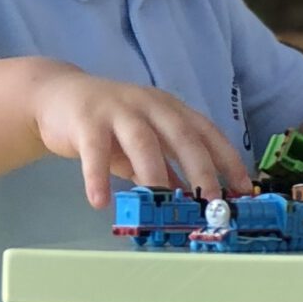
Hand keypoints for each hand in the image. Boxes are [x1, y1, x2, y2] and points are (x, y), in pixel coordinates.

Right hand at [29, 64, 252, 209]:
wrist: (58, 96)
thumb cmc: (111, 126)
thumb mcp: (147, 146)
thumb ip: (170, 170)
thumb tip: (198, 202)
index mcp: (172, 110)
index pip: (208, 133)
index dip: (229, 160)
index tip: (245, 188)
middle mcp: (150, 106)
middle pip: (182, 136)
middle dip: (201, 169)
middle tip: (211, 200)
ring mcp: (118, 110)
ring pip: (143, 142)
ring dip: (154, 175)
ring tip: (160, 205)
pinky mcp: (86, 120)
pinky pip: (94, 151)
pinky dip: (97, 177)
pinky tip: (100, 201)